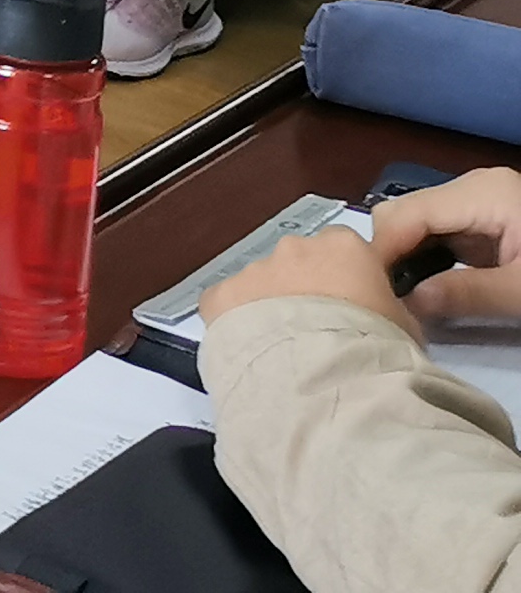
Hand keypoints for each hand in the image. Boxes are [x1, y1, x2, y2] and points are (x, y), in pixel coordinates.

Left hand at [197, 223, 413, 338]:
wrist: (324, 379)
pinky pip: (228, 306)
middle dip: (307, 290)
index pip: (345, 250)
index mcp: (344, 247)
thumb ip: (387, 307)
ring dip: (272, 308)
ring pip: (263, 284)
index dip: (349, 279)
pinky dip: (237, 324)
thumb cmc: (376, 351)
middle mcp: (295, 248)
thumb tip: (380, 312)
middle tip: (319, 332)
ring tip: (288, 350)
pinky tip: (254, 352)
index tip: (354, 307)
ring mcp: (254, 270)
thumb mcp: (406, 329)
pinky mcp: (220, 296)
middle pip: (300, 263)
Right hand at [382, 169, 520, 325]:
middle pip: (408, 212)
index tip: (366, 291)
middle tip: (384, 298)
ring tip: (400, 295)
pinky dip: (426, 257)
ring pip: (418, 222)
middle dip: (391, 252)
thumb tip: (406, 303)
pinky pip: (439, 232)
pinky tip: (425, 285)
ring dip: (406, 256)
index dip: (383, 250)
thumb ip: (465, 293)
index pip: (410, 213)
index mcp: (484, 193)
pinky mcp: (484, 220)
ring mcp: (478, 201)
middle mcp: (474, 186)